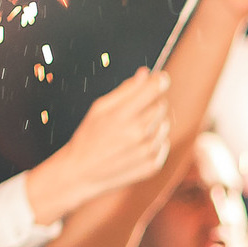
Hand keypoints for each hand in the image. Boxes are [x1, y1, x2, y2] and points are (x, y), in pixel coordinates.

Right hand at [24, 68, 171, 223]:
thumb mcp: (99, 109)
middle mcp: (138, 133)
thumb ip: (125, 90)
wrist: (82, 172)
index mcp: (123, 116)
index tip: (162, 78)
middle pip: (162, 106)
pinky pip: (164, 143)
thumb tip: (145, 73)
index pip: (154, 90)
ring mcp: (148, 151)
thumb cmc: (89, 136)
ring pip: (165, 124)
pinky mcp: (153, 165)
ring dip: (153, 123)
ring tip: (132, 130)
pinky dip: (154, 141)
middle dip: (152, 102)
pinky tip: (135, 145)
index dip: (160, 80)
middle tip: (135, 109)